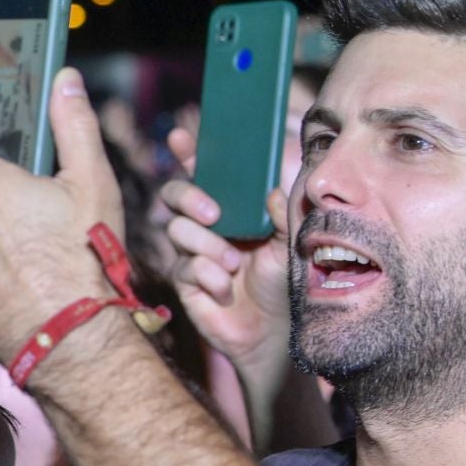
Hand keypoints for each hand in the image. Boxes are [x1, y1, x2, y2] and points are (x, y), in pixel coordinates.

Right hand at [158, 123, 292, 373]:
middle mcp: (206, 225)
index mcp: (232, 208)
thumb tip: (271, 193)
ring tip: (233, 263)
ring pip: (178, 230)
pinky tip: (225, 289)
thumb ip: (284, 214)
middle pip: (174, 194)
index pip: (206, 173)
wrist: (275, 329)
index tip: (181, 136)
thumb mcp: (291, 241)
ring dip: (208, 245)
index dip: (189, 152)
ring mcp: (191, 252)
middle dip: (189, 197)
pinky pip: (185, 267)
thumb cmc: (283, 280)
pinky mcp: (184, 281)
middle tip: (214, 213)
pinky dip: (209, 277)